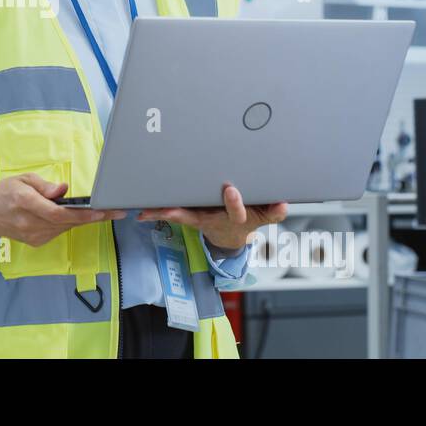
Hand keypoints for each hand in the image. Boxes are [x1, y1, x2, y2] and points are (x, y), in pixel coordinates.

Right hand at [0, 173, 125, 246]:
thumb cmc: (4, 192)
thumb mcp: (22, 179)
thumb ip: (44, 185)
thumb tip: (64, 190)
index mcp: (24, 202)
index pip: (58, 213)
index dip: (82, 214)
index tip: (102, 211)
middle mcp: (29, 222)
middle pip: (67, 222)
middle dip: (93, 216)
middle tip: (115, 209)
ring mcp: (32, 236)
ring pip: (65, 228)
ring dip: (82, 219)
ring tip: (98, 210)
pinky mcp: (35, 242)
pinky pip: (58, 231)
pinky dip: (68, 223)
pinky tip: (71, 215)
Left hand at [137, 182, 287, 250]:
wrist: (231, 235)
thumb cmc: (246, 218)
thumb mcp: (263, 216)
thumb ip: (273, 212)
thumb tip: (283, 205)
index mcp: (234, 216)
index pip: (236, 211)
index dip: (234, 202)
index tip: (232, 190)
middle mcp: (213, 218)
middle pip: (197, 217)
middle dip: (182, 213)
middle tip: (168, 210)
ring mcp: (199, 218)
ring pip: (179, 216)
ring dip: (163, 213)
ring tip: (147, 210)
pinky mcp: (188, 216)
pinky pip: (171, 213)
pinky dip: (157, 212)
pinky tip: (142, 210)